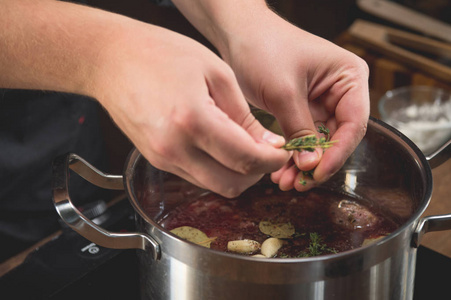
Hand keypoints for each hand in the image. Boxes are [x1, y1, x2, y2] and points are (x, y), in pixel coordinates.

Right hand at [92, 22, 290, 196]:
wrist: (111, 60)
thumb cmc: (161, 54)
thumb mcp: (215, 73)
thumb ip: (244, 115)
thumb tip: (268, 144)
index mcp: (193, 120)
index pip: (245, 159)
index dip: (272, 160)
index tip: (283, 152)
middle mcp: (174, 148)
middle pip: (231, 185)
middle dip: (257, 174)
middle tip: (267, 152)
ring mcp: (162, 158)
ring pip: (213, 185)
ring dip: (236, 173)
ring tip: (244, 146)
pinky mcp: (156, 161)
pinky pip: (195, 176)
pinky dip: (215, 168)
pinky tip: (219, 146)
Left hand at [223, 11, 369, 190]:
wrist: (238, 35)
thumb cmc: (264, 48)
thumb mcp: (284, 91)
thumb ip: (300, 129)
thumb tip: (311, 165)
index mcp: (348, 78)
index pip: (354, 124)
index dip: (338, 153)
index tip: (317, 173)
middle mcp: (341, 91)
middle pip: (339, 138)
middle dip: (317, 163)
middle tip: (297, 183)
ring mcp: (322, 102)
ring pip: (320, 143)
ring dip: (303, 164)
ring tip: (284, 181)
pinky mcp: (303, 110)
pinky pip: (304, 139)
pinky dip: (293, 155)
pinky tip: (280, 169)